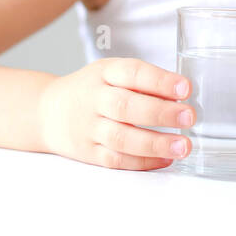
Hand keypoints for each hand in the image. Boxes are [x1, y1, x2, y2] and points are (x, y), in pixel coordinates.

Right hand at [36, 57, 195, 170]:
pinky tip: (165, 159)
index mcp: (104, 73)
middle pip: (126, 106)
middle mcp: (94, 99)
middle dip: (160, 112)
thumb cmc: (91, 90)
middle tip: (189, 117)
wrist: (47, 112)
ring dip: (155, 143)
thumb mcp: (110, 73)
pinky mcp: (88, 153)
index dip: (159, 81)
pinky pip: (116, 160)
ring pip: (121, 138)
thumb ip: (142, 83)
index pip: (132, 73)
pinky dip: (142, 162)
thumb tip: (182, 96)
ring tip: (183, 146)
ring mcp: (89, 128)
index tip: (185, 88)